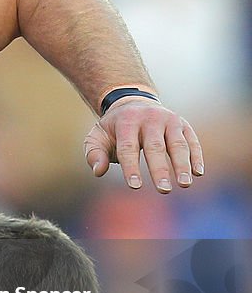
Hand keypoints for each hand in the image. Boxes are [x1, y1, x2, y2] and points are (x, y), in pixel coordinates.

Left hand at [83, 98, 203, 192]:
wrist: (133, 103)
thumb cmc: (113, 128)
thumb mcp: (97, 137)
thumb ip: (94, 154)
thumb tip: (98, 171)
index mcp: (127, 122)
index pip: (128, 148)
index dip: (131, 167)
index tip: (135, 186)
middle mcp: (150, 118)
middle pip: (155, 147)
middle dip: (159, 169)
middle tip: (163, 190)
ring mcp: (170, 120)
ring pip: (178, 144)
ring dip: (182, 165)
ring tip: (184, 184)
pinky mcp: (183, 124)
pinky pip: (192, 140)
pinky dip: (196, 156)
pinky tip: (198, 172)